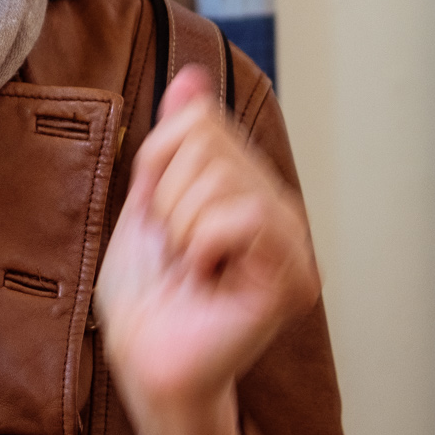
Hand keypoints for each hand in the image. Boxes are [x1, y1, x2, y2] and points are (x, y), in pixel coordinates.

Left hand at [94, 64, 320, 434]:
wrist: (143, 357)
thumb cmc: (147, 291)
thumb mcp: (149, 197)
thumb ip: (172, 139)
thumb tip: (191, 76)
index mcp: (250, 186)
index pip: (200, 118)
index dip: (160, 161)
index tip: (163, 215)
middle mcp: (281, 208)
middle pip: (207, 144)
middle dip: (168, 198)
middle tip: (179, 250)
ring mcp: (291, 242)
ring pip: (222, 178)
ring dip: (182, 226)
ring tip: (193, 266)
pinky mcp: (290, 278)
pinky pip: (245, 216)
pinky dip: (204, 242)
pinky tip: (208, 276)